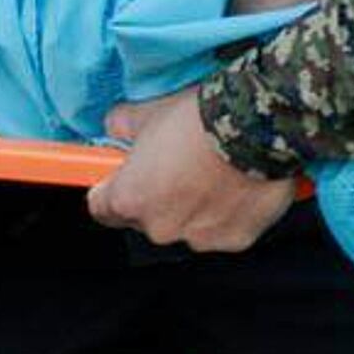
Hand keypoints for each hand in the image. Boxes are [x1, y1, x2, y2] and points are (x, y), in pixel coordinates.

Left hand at [86, 87, 294, 251]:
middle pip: (146, 218)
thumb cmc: (196, 121)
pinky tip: (236, 184)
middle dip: (157, 196)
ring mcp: (199, 238)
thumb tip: (115, 127)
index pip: (101, 209)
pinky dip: (228, 213)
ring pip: (187, 226)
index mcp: (129, 200)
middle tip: (176, 166)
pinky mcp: (235, 240)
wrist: (253, 127)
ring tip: (211, 173)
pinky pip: (224, 228)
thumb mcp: (148, 113)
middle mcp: (160, 227)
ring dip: (194, 207)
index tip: (120, 178)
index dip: (111, 190)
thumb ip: (122, 125)